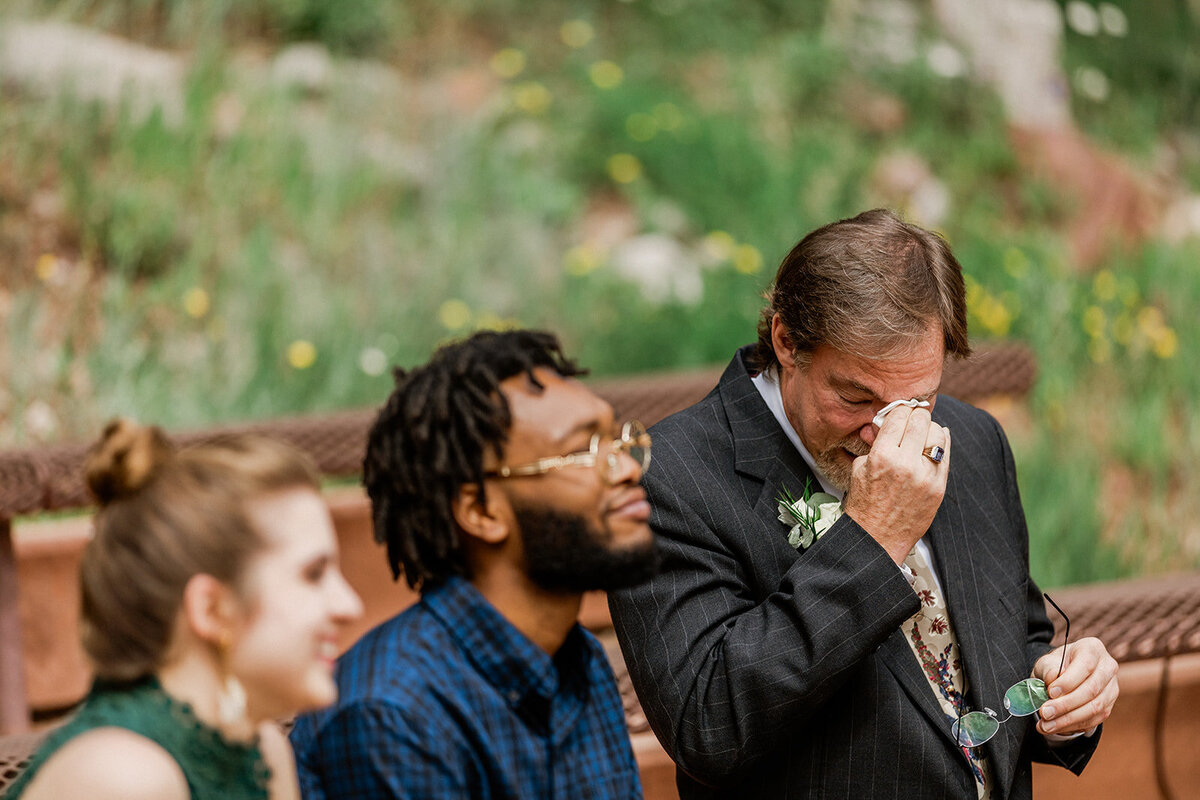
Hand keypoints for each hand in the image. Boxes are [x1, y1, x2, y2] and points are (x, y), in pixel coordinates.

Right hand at [843, 406, 948, 563]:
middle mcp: (906, 464)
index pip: (898, 415)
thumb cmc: (864, 504)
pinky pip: (946, 454)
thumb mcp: (859, 468)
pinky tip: (935, 442)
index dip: (898, 411)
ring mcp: (926, 476)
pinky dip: (941, 444)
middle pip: (921, 419)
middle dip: (915, 416)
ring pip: (938, 433)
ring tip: (921, 435)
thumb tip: (882, 422)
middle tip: (911, 420)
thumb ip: (874, 443)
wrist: (877, 539)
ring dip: (929, 429)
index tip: (898, 413)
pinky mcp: (939, 487)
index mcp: (881, 456)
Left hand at [1032, 637, 1118, 735]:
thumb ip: (1048, 668)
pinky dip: (1073, 726)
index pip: (1085, 666)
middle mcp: (1108, 667)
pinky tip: (1056, 727)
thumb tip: (1054, 678)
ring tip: (1046, 725)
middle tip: (1045, 713)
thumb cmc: (1055, 666)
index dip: (1068, 681)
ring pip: (1095, 708)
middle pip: (1092, 690)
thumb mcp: (1047, 662)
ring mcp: (1112, 688)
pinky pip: (1094, 719)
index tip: (1050, 692)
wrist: (1065, 676)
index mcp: (1093, 649)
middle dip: (1066, 705)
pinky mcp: (1109, 706)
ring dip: (1068, 720)